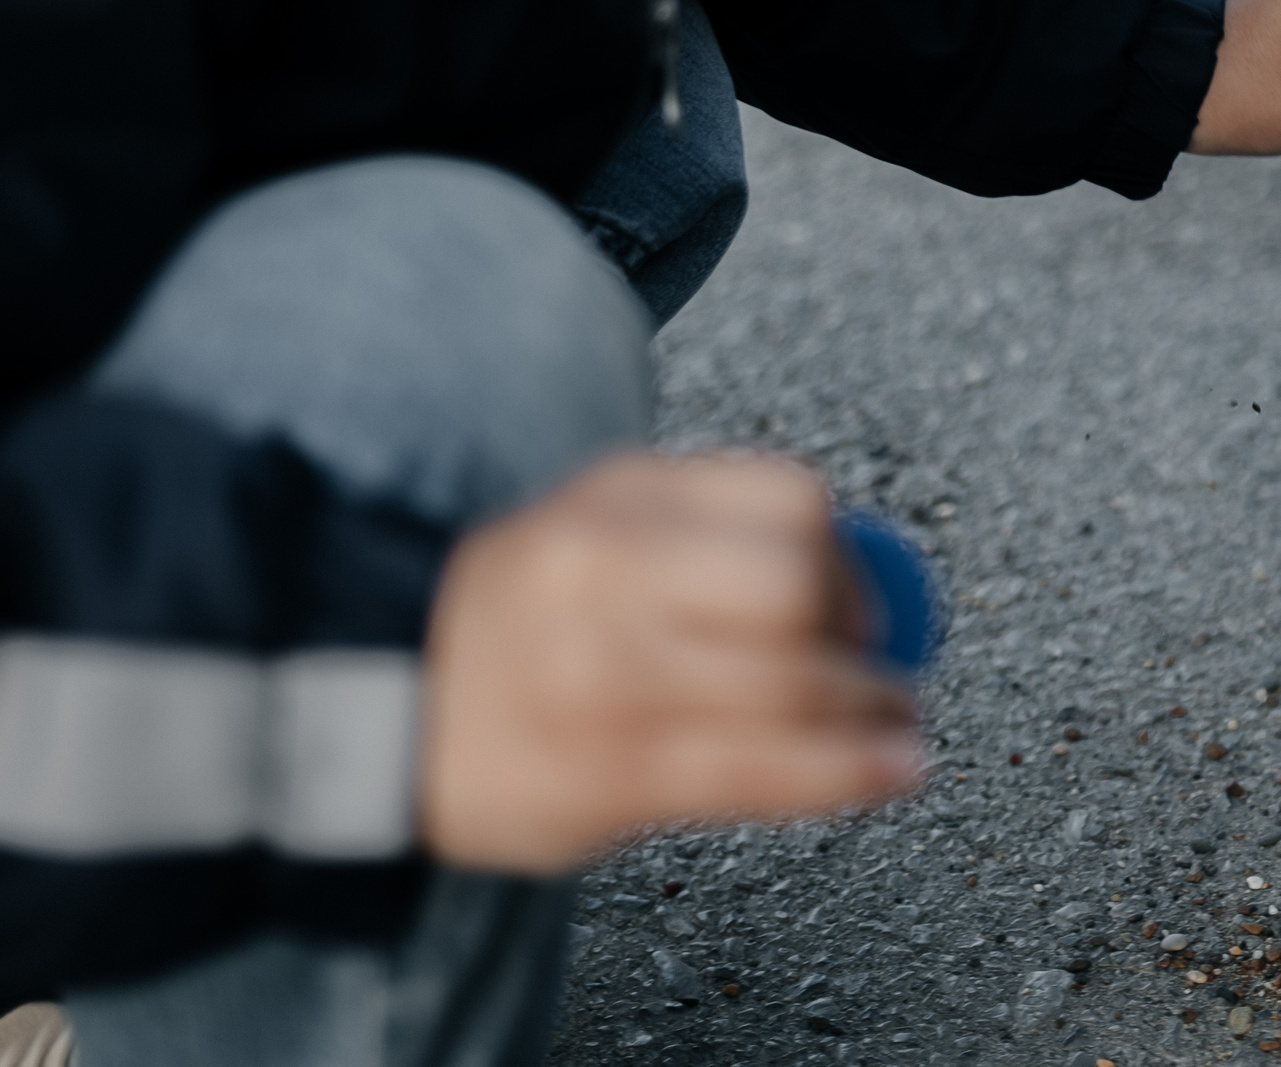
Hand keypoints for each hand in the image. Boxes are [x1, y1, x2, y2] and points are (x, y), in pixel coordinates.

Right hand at [419, 451, 920, 872]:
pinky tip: (887, 771)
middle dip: (863, 636)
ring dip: (874, 711)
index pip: (788, 504)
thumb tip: (850, 556)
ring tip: (898, 722)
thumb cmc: (512, 617)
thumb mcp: (594, 523)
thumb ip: (708, 523)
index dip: (848, 557)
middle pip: (793, 592)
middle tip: (885, 667)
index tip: (862, 597)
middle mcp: (608, 580)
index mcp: (616, 504)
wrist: (382, 710)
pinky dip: (846, 773)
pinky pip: (758, 774)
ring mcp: (604, 681)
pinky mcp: (605, 776)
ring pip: (789, 690)